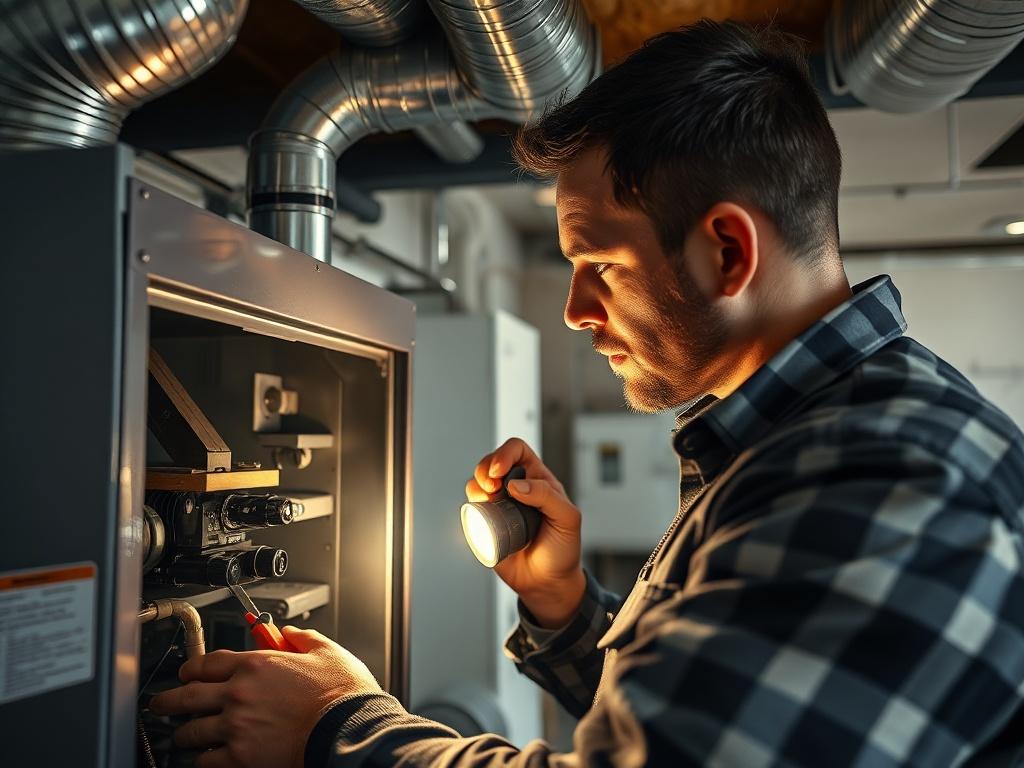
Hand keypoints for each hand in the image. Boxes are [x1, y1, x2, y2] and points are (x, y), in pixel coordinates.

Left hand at [148, 626, 380, 767]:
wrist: (347, 731)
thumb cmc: (341, 695)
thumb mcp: (327, 652)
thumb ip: (303, 638)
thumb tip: (290, 632)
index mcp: (257, 664)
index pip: (208, 662)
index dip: (191, 667)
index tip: (187, 673)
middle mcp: (239, 693)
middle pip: (187, 695)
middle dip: (168, 701)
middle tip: (161, 705)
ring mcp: (236, 726)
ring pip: (191, 731)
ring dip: (184, 734)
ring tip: (183, 737)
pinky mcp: (240, 757)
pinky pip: (205, 760)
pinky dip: (202, 760)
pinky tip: (205, 758)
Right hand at [466, 437, 585, 627]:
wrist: (547, 583)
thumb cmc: (562, 550)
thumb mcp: (567, 519)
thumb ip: (547, 496)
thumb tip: (515, 485)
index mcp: (538, 480)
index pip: (517, 450)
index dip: (505, 454)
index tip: (499, 472)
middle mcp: (517, 488)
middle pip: (491, 461)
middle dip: (484, 468)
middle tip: (491, 487)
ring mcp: (500, 505)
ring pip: (477, 482)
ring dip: (476, 486)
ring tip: (487, 501)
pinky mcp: (487, 522)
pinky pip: (471, 506)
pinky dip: (471, 505)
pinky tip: (483, 514)